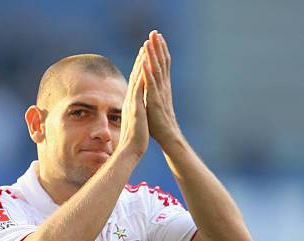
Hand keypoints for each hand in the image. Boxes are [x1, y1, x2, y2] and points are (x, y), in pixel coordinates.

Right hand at [117, 47, 149, 160]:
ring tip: (145, 49)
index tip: (143, 57)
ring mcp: (132, 104)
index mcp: (131, 105)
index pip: (135, 84)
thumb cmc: (133, 142)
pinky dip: (141, 77)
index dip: (139, 69)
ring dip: (140, 64)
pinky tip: (145, 66)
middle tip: (144, 45)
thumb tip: (133, 115)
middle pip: (135, 77)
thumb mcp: (134, 124)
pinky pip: (138, 89)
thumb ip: (133, 116)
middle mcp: (130, 102)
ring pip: (136, 80)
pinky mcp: (136, 108)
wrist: (130, 151)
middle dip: (140, 61)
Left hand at [142, 31, 181, 147]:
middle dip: (157, 47)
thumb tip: (147, 89)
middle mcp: (162, 87)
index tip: (156, 38)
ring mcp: (159, 93)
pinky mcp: (154, 101)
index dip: (159, 51)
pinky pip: (151, 84)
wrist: (167, 136)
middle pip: (161, 63)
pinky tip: (144, 63)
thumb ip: (151, 95)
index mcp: (162, 87)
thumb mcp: (153, 105)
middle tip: (155, 32)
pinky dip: (147, 73)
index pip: (161, 65)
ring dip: (153, 55)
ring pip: (156, 70)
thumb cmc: (159, 124)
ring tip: (150, 41)